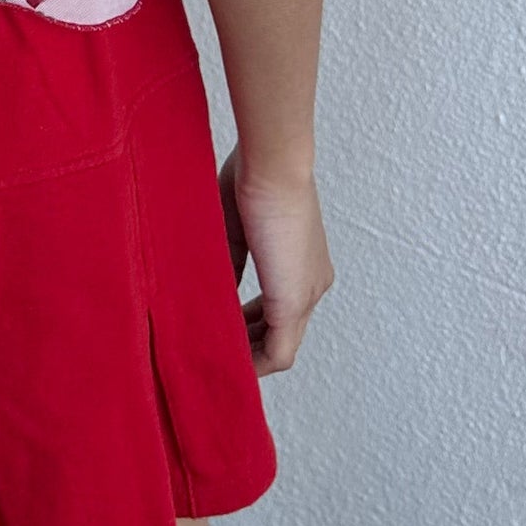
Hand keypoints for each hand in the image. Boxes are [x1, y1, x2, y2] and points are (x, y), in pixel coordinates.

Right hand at [218, 147, 333, 375]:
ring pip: (281, 346)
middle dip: (248, 345)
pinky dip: (255, 361)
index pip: (279, 309)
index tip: (223, 328)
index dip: (250, 324)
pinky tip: (229, 360)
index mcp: (301, 263)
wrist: (271, 164)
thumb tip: (214, 295)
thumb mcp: (235, 231)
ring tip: (220, 360)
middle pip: (281, 334)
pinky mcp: (293, 302)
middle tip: (217, 351)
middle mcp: (311, 284)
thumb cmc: (252, 178)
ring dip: (251, 355)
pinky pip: (279, 351)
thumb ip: (230, 267)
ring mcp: (306, 295)